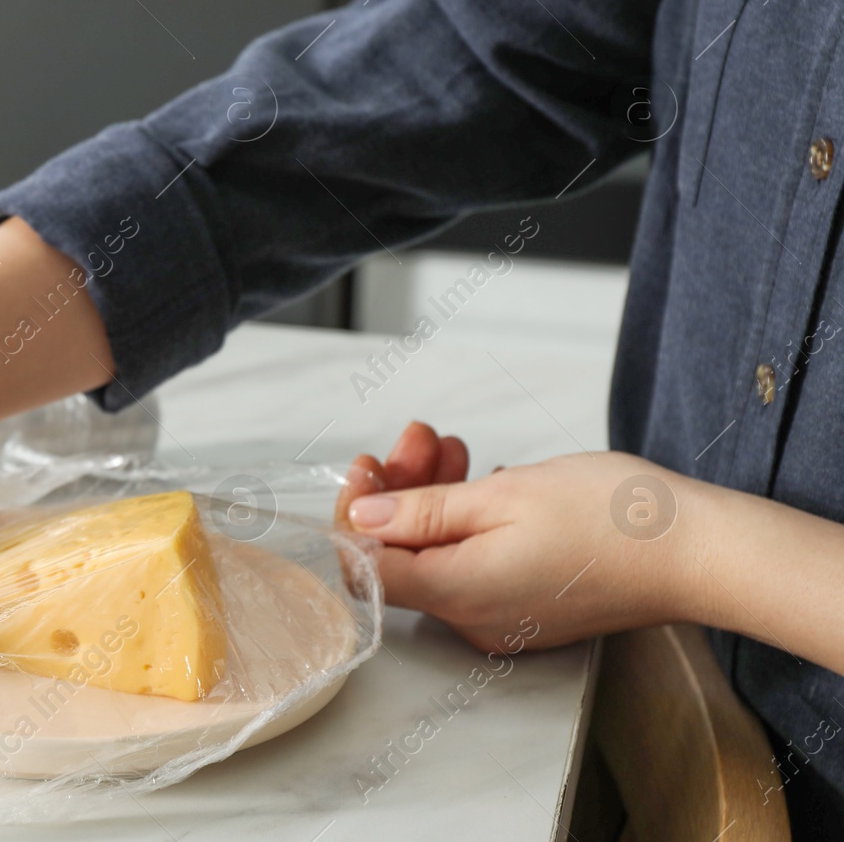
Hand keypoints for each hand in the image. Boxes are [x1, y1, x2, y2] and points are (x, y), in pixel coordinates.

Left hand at [335, 422, 693, 651]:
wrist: (699, 552)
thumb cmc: (610, 518)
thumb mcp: (503, 496)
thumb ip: (424, 511)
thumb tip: (364, 518)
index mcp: (457, 593)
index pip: (367, 568)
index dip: (356, 515)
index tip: (368, 465)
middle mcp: (473, 618)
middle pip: (404, 556)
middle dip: (399, 490)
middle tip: (420, 437)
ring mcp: (504, 618)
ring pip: (440, 553)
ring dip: (434, 496)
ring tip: (451, 446)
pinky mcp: (531, 607)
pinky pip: (475, 564)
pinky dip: (468, 518)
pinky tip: (485, 479)